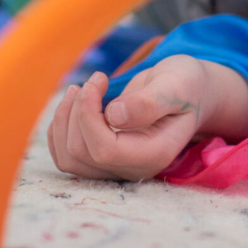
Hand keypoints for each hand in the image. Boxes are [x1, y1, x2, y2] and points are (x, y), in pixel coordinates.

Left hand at [46, 54, 247, 181]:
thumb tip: (113, 115)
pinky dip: (59, 128)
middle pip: (80, 153)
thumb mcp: (176, 85)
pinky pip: (65, 156)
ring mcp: (116, 167)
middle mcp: (133, 169)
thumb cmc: (184, 85)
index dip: (88, 114)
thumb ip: (149, 102)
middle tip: (95, 79)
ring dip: (63, 119)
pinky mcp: (102, 160)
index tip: (100, 79)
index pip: (103, 150)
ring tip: (80, 89)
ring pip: (68, 158)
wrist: (188, 93)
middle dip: (76, 110)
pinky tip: (74, 104)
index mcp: (154, 155)